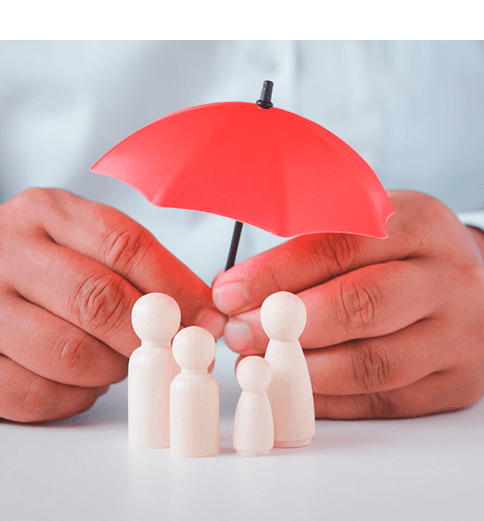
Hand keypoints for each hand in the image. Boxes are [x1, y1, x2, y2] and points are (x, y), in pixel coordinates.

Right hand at [0, 188, 225, 421]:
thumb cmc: (36, 272)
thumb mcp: (79, 244)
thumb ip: (137, 267)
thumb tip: (202, 311)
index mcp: (40, 212)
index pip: (123, 244)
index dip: (175, 285)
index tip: (206, 315)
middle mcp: (1, 254)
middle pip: (98, 299)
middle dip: (147, 334)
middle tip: (170, 349)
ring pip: (72, 355)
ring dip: (112, 367)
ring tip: (114, 359)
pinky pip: (43, 396)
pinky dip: (77, 395)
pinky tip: (80, 380)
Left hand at [213, 191, 483, 418]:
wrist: (471, 284)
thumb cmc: (398, 253)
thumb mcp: (363, 226)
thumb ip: (306, 248)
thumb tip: (236, 290)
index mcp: (419, 226)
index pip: (338, 247)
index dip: (275, 274)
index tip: (229, 292)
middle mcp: (446, 281)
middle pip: (359, 307)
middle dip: (285, 326)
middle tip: (238, 333)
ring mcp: (457, 338)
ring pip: (370, 365)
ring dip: (301, 370)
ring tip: (256, 362)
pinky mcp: (453, 384)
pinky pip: (380, 401)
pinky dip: (326, 400)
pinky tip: (289, 387)